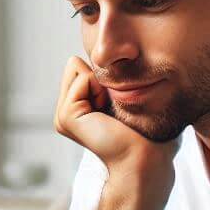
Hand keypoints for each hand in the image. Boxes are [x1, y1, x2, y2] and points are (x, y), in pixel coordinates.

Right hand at [54, 55, 176, 184]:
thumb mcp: (128, 97)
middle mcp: (68, 112)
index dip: (105, 75)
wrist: (143, 157)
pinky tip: (105, 114)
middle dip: (98, 76)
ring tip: (109, 111)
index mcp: (80, 107)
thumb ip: (116, 78)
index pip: (81, 65)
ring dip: (100, 83)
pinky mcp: (65, 117)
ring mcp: (63, 115)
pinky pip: (82, 78)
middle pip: (74, 63)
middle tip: (112, 106)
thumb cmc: (146, 132)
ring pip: (74, 66)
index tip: (118, 102)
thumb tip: (125, 52)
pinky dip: (99, 89)